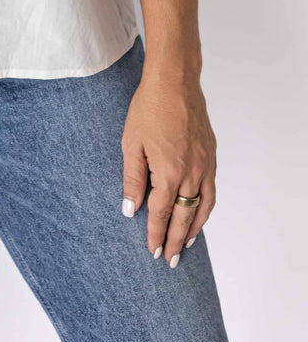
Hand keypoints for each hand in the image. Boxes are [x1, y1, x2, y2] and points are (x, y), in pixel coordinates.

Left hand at [121, 69, 216, 266]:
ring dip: (195, 228)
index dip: (157, 234)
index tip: (153, 251)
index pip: (162, 213)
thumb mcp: (131, 144)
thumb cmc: (148, 108)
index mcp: (169, 171)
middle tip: (171, 260)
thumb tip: (131, 209)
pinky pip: (211, 189)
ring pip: (203, 206)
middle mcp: (191, 172)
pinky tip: (198, 211)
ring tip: (186, 244)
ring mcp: (204, 164)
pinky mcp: (211, 155)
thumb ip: (132, 179)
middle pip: (185, 216)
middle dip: (177, 240)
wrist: (174, 81)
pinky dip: (205, 206)